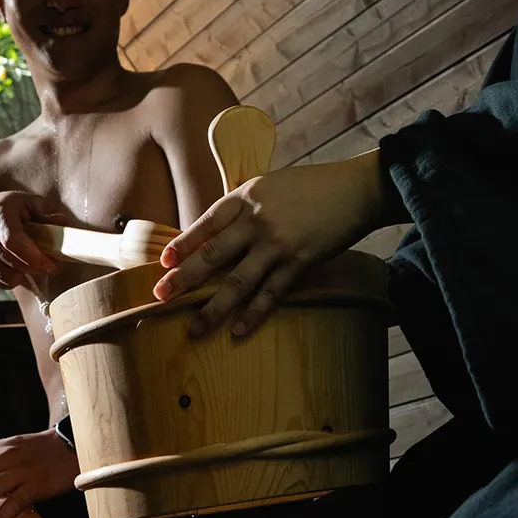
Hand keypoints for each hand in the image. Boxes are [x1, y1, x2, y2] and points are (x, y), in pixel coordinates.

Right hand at [0, 191, 56, 288]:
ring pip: (6, 276)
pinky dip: (13, 280)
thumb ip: (46, 216)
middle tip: (48, 266)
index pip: (12, 240)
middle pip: (11, 261)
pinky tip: (16, 267)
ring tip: (31, 264)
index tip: (50, 264)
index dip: (33, 257)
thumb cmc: (10, 210)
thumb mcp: (29, 205)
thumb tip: (63, 225)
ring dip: (25, 275)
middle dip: (34, 267)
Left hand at [151, 150, 387, 337]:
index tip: (164, 264)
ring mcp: (277, 243)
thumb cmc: (312, 187)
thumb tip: (216, 234)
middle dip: (184, 279)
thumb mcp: (270, 186)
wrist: (355, 190)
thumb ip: (244, 207)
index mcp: (246, 196)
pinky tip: (238, 331)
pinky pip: (270, 294)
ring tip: (194, 329)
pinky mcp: (299, 262)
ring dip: (212, 309)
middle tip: (161, 297)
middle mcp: (257, 220)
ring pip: (237, 282)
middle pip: (212, 254)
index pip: (206, 223)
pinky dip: (253, 315)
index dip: (184, 245)